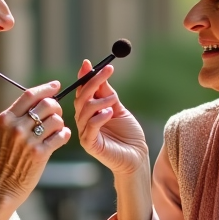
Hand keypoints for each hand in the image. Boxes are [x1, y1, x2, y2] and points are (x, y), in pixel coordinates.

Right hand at [0, 81, 70, 203]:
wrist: (3, 185)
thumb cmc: (7, 157)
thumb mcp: (5, 132)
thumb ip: (19, 116)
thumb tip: (43, 97)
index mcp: (6, 118)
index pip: (30, 94)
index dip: (46, 88)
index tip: (56, 86)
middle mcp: (16, 127)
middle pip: (47, 104)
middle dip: (56, 107)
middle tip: (56, 114)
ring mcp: (28, 141)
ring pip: (56, 120)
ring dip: (60, 124)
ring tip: (56, 130)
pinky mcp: (40, 154)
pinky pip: (61, 136)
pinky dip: (64, 135)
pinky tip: (61, 138)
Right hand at [73, 60, 147, 176]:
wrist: (137, 156)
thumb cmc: (129, 134)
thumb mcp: (119, 109)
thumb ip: (108, 94)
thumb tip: (100, 73)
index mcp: (89, 112)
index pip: (83, 91)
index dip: (84, 77)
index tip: (89, 63)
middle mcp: (84, 121)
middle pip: (81, 98)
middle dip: (92, 83)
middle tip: (106, 72)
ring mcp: (85, 133)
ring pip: (84, 111)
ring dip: (99, 101)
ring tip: (114, 100)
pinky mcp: (90, 144)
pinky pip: (89, 127)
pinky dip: (99, 117)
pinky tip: (110, 113)